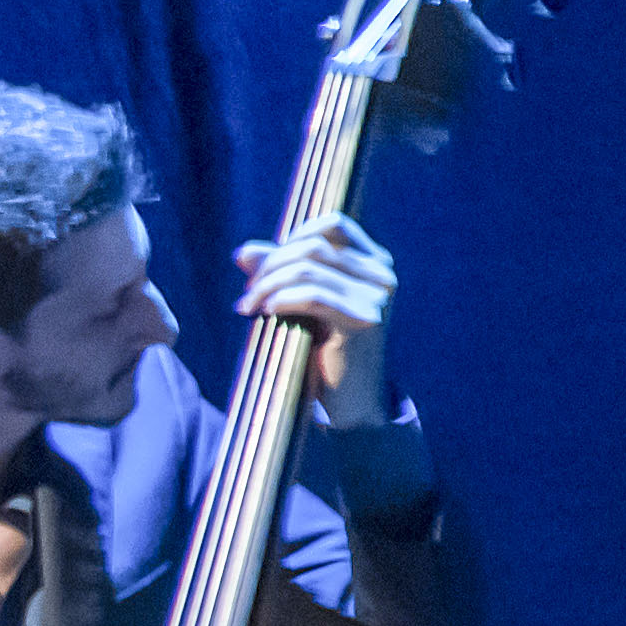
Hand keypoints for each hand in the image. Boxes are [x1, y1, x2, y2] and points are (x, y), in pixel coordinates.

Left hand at [237, 212, 396, 425]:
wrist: (350, 401)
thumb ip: (279, 274)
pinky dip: (281, 300)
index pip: (332, 225)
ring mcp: (377, 296)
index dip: (292, 239)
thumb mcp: (301, 304)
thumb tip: (243, 251)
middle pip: (313, 247)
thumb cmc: (322, 350)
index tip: (264, 268)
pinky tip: (264, 314)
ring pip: (307, 269)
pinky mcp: (365, 320)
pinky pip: (312, 296)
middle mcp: (382, 273)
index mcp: (374, 261)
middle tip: (247, 294)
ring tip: (247, 308)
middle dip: (270, 266)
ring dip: (267, 285)